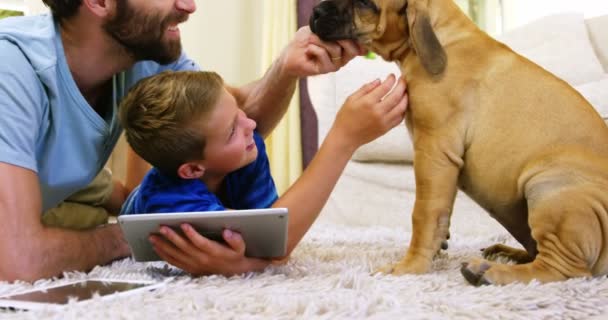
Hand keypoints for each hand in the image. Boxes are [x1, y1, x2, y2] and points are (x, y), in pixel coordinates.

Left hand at [149, 224, 270, 275]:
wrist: (233, 272)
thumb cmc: (235, 255)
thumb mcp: (240, 247)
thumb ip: (235, 239)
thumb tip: (227, 232)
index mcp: (214, 252)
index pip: (201, 243)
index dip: (192, 234)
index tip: (184, 224)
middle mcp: (202, 260)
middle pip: (184, 248)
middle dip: (172, 237)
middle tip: (161, 227)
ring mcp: (194, 265)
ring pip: (176, 255)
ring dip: (163, 246)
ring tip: (153, 236)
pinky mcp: (189, 268)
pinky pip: (173, 262)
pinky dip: (163, 255)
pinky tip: (156, 247)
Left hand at [279, 26, 365, 77]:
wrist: (291, 56)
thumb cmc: (304, 42)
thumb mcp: (318, 30)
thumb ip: (330, 30)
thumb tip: (340, 30)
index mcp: (345, 48)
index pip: (358, 45)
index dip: (354, 38)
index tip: (344, 30)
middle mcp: (343, 58)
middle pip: (352, 48)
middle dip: (339, 37)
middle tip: (324, 33)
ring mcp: (336, 64)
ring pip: (335, 48)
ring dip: (319, 41)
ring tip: (310, 41)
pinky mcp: (326, 69)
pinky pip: (323, 54)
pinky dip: (313, 48)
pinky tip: (308, 50)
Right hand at [332, 74, 408, 148]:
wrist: (346, 137)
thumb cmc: (346, 117)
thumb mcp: (351, 99)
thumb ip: (365, 89)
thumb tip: (379, 81)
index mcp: (368, 102)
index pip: (385, 87)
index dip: (391, 79)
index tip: (392, 76)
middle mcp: (377, 112)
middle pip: (396, 96)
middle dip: (402, 85)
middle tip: (403, 80)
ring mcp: (383, 121)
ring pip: (401, 107)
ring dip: (405, 97)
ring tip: (405, 91)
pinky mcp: (386, 129)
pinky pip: (399, 118)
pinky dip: (403, 110)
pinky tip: (402, 105)